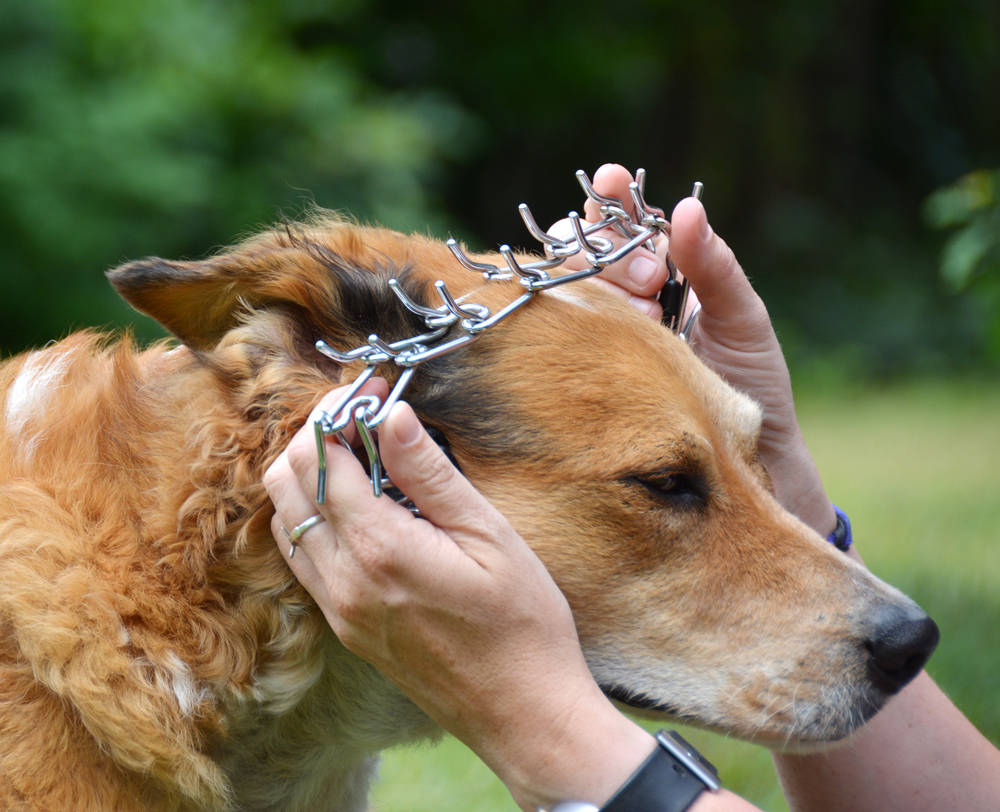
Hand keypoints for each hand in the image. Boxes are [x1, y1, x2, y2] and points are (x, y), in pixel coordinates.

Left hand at [263, 385, 655, 810]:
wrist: (523, 711)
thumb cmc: (522, 622)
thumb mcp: (488, 535)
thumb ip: (430, 473)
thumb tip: (393, 414)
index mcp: (380, 548)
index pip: (322, 459)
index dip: (339, 412)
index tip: (371, 391)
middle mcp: (344, 580)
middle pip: (288, 485)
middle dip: (314, 438)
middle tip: (361, 418)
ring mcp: (339, 609)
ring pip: (286, 523)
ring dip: (308, 478)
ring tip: (358, 458)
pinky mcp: (346, 628)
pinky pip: (304, 559)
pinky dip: (313, 520)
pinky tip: (357, 510)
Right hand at [561, 164, 833, 533]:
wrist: (742, 459)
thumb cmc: (751, 386)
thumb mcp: (741, 320)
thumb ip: (714, 267)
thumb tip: (686, 208)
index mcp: (664, 274)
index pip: (625, 223)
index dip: (611, 197)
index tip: (609, 180)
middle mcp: (624, 298)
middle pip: (584, 247)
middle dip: (611, 251)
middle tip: (654, 280)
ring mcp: (599, 333)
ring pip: (566, 285)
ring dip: (599, 287)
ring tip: (647, 316)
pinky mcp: (583, 368)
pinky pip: (559, 331)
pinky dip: (575, 320)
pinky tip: (609, 333)